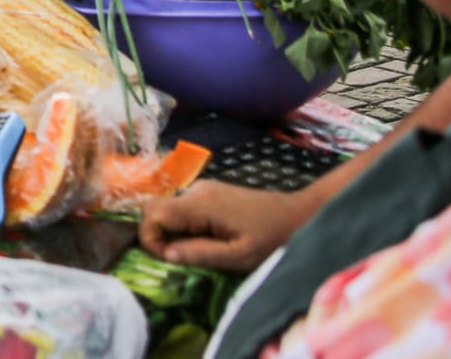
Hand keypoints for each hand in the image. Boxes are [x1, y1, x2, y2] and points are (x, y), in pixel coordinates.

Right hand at [138, 180, 314, 272]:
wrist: (300, 215)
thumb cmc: (273, 238)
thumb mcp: (238, 256)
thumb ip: (200, 254)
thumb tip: (165, 254)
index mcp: (200, 204)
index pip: (153, 213)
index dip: (151, 238)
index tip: (167, 260)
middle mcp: (196, 190)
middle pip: (156, 209)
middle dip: (158, 236)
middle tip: (180, 260)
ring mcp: (203, 189)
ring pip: (169, 210)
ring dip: (174, 233)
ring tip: (200, 253)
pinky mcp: (211, 193)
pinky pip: (184, 209)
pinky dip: (186, 227)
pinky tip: (209, 241)